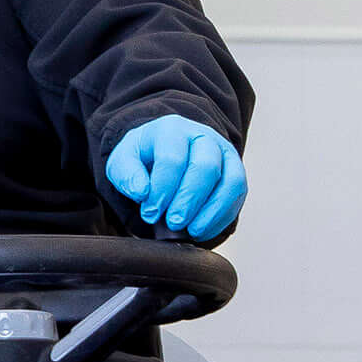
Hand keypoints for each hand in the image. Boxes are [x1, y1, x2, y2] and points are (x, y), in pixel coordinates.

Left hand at [105, 114, 245, 240]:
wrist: (166, 154)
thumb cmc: (144, 160)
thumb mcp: (123, 162)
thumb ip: (126, 174)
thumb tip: (141, 191)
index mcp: (171, 130)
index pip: (172, 158)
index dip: (162, 189)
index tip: (150, 213)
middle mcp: (203, 137)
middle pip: (206, 167)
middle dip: (189, 200)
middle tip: (173, 223)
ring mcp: (224, 153)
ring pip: (231, 180)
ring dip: (212, 212)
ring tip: (192, 231)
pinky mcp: (235, 172)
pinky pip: (237, 194)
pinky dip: (221, 217)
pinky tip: (202, 230)